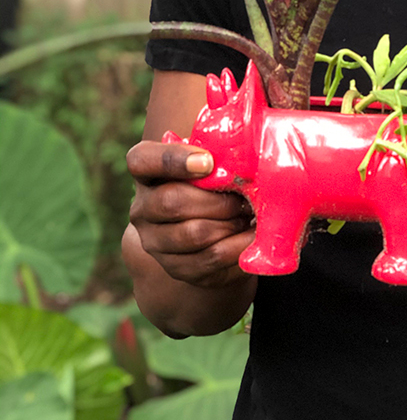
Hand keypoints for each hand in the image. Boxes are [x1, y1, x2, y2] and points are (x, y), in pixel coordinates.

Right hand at [127, 140, 254, 287]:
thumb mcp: (207, 162)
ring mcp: (155, 242)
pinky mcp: (176, 268)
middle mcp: (142, 209)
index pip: (142, 160)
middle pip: (172, 202)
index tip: (208, 162)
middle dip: (217, 199)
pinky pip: (210, 258)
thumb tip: (237, 152)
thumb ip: (214, 151)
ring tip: (251, 214)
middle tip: (246, 195)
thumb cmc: (210, 183)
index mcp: (146, 173)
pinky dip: (238, 245)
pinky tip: (253, 235)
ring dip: (230, 222)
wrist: (205, 230)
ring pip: (195, 233)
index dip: (173, 159)